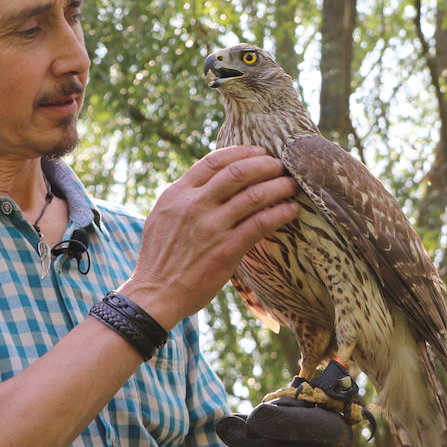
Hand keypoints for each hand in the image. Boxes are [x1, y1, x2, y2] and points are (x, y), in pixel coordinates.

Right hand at [120, 146, 297, 328]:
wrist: (155, 294)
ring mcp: (211, 227)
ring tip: (291, 186)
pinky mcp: (226, 250)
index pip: (214, 160)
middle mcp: (194, 205)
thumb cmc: (161, 256)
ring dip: (279, 187)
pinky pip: (260, 224)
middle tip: (282, 167)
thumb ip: (186, 196)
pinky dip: (280, 214)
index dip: (242, 152)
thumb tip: (212, 179)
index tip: (261, 152)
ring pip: (254, 195)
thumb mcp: (163, 215)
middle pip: (238, 172)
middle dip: (266, 165)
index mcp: (177, 193)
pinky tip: (291, 211)